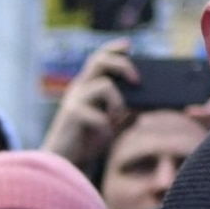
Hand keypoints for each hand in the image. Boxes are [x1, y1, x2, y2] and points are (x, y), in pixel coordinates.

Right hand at [42, 38, 138, 169]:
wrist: (65, 163)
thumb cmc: (87, 142)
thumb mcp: (112, 126)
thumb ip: (126, 116)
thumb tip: (144, 108)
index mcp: (87, 86)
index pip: (98, 59)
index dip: (113, 49)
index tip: (129, 45)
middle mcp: (79, 88)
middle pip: (99, 60)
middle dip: (123, 65)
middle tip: (137, 80)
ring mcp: (74, 100)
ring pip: (105, 86)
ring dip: (119, 103)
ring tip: (118, 120)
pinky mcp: (72, 115)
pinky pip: (100, 115)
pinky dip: (108, 126)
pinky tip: (105, 136)